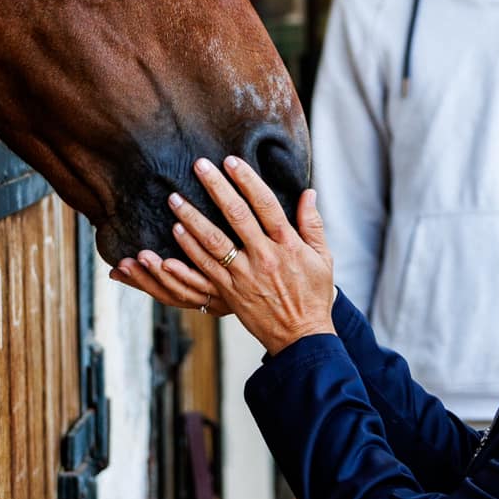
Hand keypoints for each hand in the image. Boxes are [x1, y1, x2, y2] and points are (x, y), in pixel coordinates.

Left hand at [110, 156, 335, 356]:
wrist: (302, 337)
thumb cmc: (313, 295)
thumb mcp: (323, 258)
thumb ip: (312, 224)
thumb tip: (309, 192)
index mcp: (288, 244)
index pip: (265, 203)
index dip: (247, 180)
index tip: (231, 161)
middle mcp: (265, 256)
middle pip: (236, 215)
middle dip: (216, 188)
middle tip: (198, 166)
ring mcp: (245, 275)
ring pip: (213, 241)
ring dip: (192, 217)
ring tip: (175, 198)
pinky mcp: (230, 292)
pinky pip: (204, 268)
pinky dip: (188, 249)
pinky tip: (175, 232)